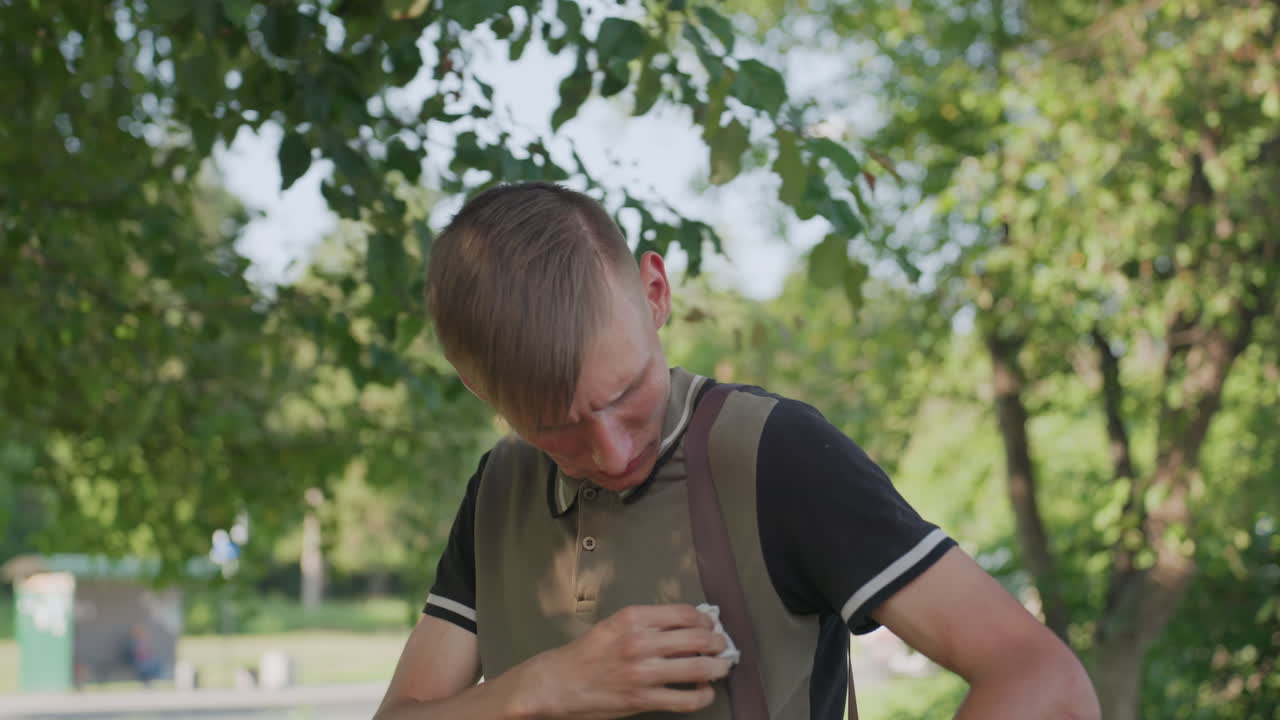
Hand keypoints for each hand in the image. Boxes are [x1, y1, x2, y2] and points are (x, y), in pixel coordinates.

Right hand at [525, 604, 731, 718]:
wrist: (557, 684)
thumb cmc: (584, 654)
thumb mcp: (614, 625)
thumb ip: (646, 624)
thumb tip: (684, 625)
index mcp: (633, 618)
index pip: (685, 613)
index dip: (706, 620)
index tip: (710, 625)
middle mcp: (640, 642)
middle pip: (697, 638)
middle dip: (717, 642)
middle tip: (721, 646)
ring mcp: (642, 672)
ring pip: (698, 668)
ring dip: (717, 668)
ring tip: (721, 667)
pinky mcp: (642, 699)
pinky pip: (686, 699)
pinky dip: (703, 696)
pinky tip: (704, 692)